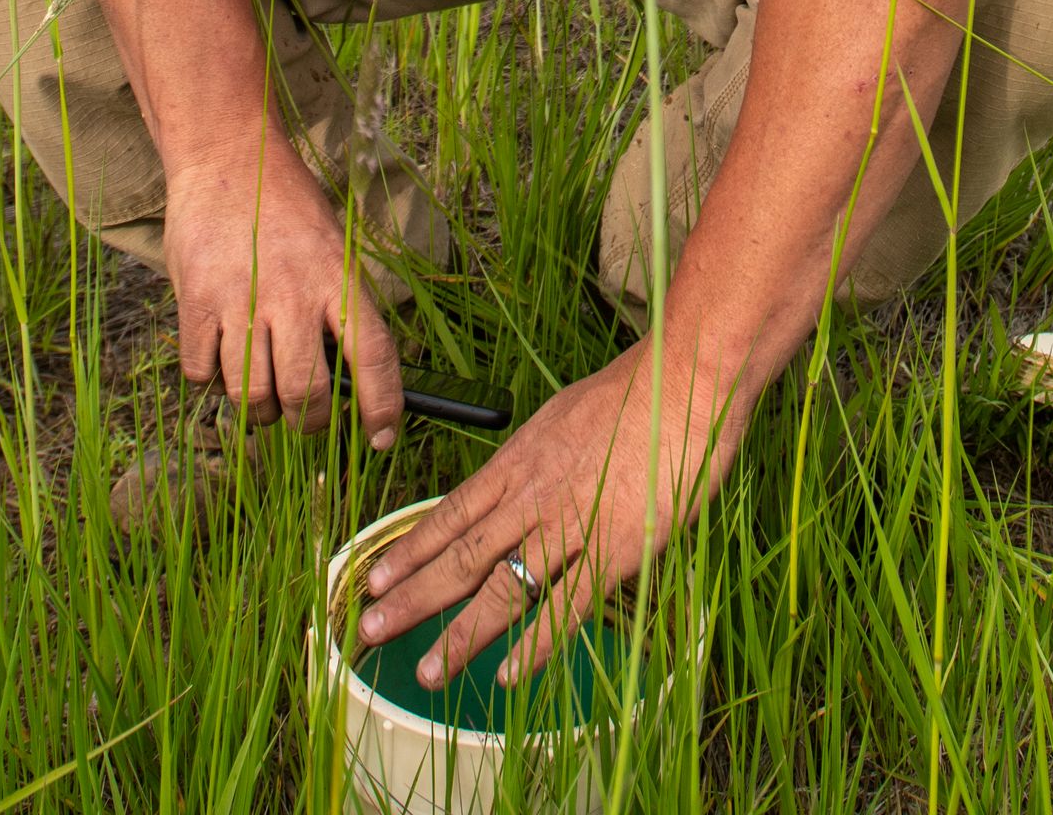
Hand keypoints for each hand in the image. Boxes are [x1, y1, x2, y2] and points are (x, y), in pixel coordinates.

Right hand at [158, 131, 402, 443]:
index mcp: (338, 278)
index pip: (373, 356)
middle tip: (306, 416)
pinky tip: (220, 359)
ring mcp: (241, 297)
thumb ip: (339, 307)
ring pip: (252, 395)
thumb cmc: (286, 207)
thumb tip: (350, 381)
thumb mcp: (332, 247)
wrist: (227, 155)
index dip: (383, 406)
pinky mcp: (196, 299)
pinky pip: (201, 374)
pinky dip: (211, 381)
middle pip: (307, 394)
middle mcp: (293, 292)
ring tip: (262, 392)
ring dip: (260, 409)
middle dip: (309, 422)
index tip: (383, 438)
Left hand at [352, 333, 749, 693]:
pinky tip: (508, 672)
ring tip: (427, 670)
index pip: (449, 514)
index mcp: (518, 461)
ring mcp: (571, 524)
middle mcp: (531, 496)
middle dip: (412, 597)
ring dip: (460, 633)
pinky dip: (535, 642)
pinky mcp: (615, 548)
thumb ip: (538, 456)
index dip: (409, 550)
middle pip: (460, 555)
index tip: (375, 578)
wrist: (684, 380)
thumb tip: (517, 479)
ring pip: (501, 586)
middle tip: (369, 629)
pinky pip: (567, 604)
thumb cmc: (634, 392)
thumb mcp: (564, 417)